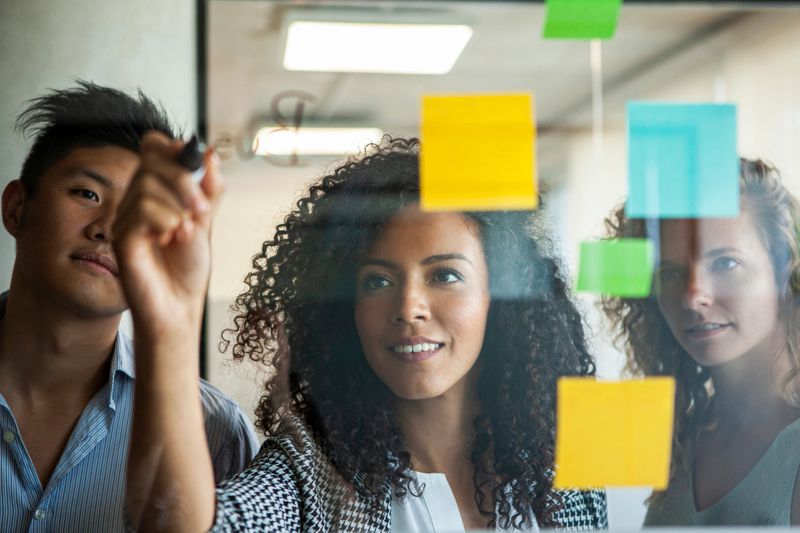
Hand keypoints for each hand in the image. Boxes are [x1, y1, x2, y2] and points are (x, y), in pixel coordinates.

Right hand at [113, 132, 223, 343]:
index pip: (153, 147)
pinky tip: (170, 240)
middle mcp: (137, 199)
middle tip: (202, 210)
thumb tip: (210, 154)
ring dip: (177, 207)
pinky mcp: (121, 237)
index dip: (171, 148)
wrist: (180, 304)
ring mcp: (126, 217)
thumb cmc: (188, 266)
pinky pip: (142, 211)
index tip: (195, 163)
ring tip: (186, 233)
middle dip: (183, 180)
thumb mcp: (206, 220)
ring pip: (146, 186)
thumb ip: (209, 189)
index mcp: (157, 190)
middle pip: (151, 161)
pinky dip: (166, 222)